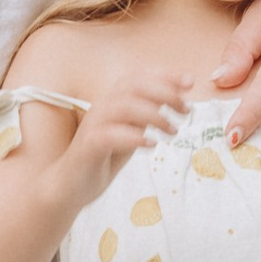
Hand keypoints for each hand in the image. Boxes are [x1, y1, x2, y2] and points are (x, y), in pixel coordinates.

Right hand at [68, 65, 195, 206]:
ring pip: (123, 106)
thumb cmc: (103, 158)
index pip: (138, 77)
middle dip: (164, 93)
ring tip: (173, 131)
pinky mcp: (88, 146)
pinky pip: (110, 134)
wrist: (70, 186)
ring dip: (154, 115)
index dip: (165, 75)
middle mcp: (102, 107)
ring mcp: (93, 125)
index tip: (190, 81)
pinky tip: (151, 145)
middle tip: (185, 110)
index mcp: (113, 101)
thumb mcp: (131, 133)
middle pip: (133, 86)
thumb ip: (147, 117)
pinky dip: (133, 137)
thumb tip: (176, 101)